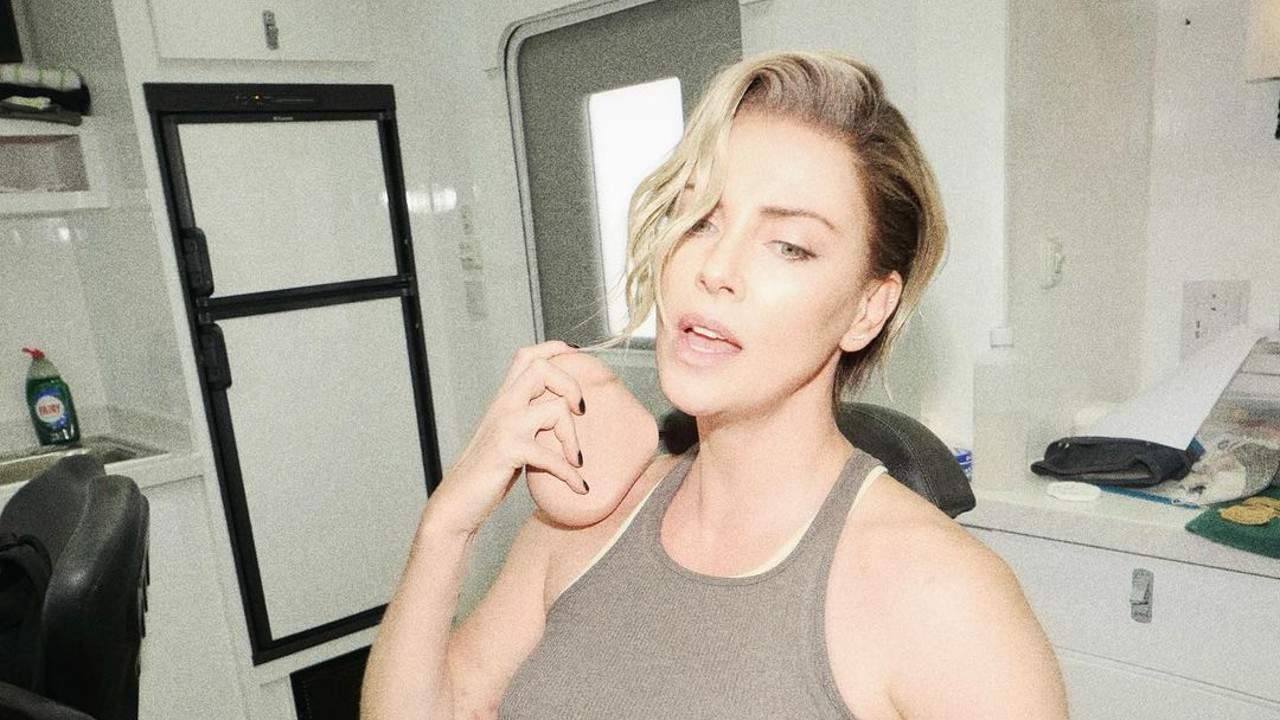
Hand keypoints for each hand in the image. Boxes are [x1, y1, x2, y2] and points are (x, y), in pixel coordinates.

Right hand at [421, 340, 587, 537]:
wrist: (456, 503)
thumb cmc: (486, 472)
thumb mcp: (508, 436)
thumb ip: (528, 419)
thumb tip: (561, 414)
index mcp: (504, 400)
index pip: (527, 356)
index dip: (555, 349)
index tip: (576, 356)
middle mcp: (503, 406)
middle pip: (541, 368)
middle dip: (570, 385)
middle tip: (580, 411)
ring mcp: (505, 426)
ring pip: (555, 408)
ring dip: (573, 438)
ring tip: (575, 460)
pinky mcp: (508, 451)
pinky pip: (551, 456)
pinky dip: (569, 474)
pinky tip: (578, 487)